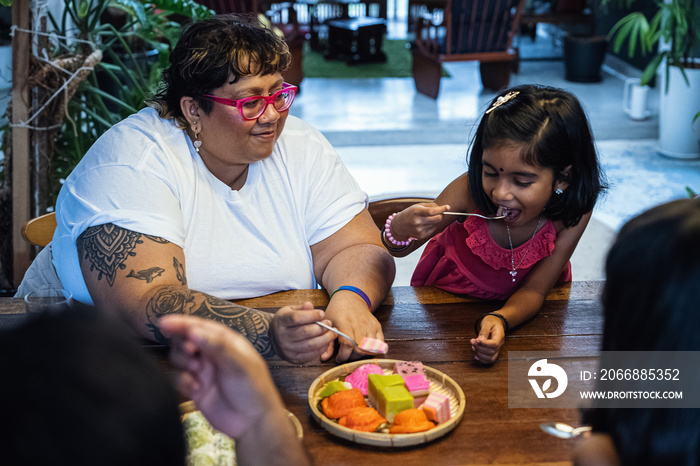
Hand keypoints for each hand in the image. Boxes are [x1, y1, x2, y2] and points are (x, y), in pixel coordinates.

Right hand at [160, 315, 311, 465]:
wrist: (252, 423)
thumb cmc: (253, 388)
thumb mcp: (240, 364)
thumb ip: (218, 346)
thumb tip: (193, 332)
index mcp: (225, 342)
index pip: (200, 326)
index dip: (181, 323)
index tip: (164, 323)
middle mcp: (212, 354)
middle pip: (185, 340)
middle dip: (182, 345)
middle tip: (191, 354)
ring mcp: (203, 371)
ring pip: (179, 358)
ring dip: (183, 362)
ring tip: (197, 371)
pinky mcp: (195, 388)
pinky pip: (178, 379)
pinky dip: (183, 382)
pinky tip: (196, 389)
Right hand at [271, 302, 336, 363]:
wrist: (274, 339)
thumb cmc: (286, 322)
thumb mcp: (290, 311)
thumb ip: (302, 309)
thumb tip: (310, 305)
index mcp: (281, 321)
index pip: (296, 318)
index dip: (311, 315)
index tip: (322, 313)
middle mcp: (282, 336)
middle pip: (305, 332)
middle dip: (321, 327)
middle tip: (329, 323)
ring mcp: (287, 349)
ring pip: (310, 345)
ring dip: (325, 339)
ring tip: (333, 333)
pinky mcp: (294, 359)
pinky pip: (311, 355)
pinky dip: (322, 348)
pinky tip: (327, 342)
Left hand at [323, 291, 382, 362]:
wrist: (351, 298)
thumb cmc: (337, 311)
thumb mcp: (328, 324)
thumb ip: (327, 342)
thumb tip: (324, 358)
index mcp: (345, 323)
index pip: (347, 345)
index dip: (343, 356)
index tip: (338, 358)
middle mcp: (359, 325)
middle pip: (359, 349)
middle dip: (351, 357)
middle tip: (346, 354)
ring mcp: (370, 326)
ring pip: (369, 348)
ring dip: (361, 354)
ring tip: (354, 351)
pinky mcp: (377, 326)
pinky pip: (380, 343)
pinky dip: (374, 349)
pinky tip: (365, 349)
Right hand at [391, 203, 450, 240]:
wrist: (399, 226)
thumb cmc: (410, 213)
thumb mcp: (418, 206)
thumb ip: (431, 206)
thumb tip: (444, 208)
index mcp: (417, 212)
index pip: (433, 211)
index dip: (442, 209)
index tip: (448, 207)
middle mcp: (418, 221)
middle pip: (438, 219)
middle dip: (441, 215)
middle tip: (439, 212)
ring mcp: (420, 230)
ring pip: (436, 224)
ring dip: (435, 220)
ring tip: (427, 218)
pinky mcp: (421, 236)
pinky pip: (433, 230)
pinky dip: (432, 226)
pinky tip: (425, 224)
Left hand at [470, 315, 505, 363]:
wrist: (495, 322)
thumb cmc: (491, 322)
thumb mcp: (487, 322)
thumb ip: (484, 331)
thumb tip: (480, 340)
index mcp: (500, 335)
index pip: (494, 344)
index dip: (484, 344)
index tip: (476, 340)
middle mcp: (500, 344)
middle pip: (491, 352)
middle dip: (479, 348)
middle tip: (472, 341)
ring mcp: (497, 349)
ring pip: (490, 358)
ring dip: (479, 354)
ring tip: (473, 345)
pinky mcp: (492, 352)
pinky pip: (488, 360)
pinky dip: (481, 358)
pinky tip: (475, 352)